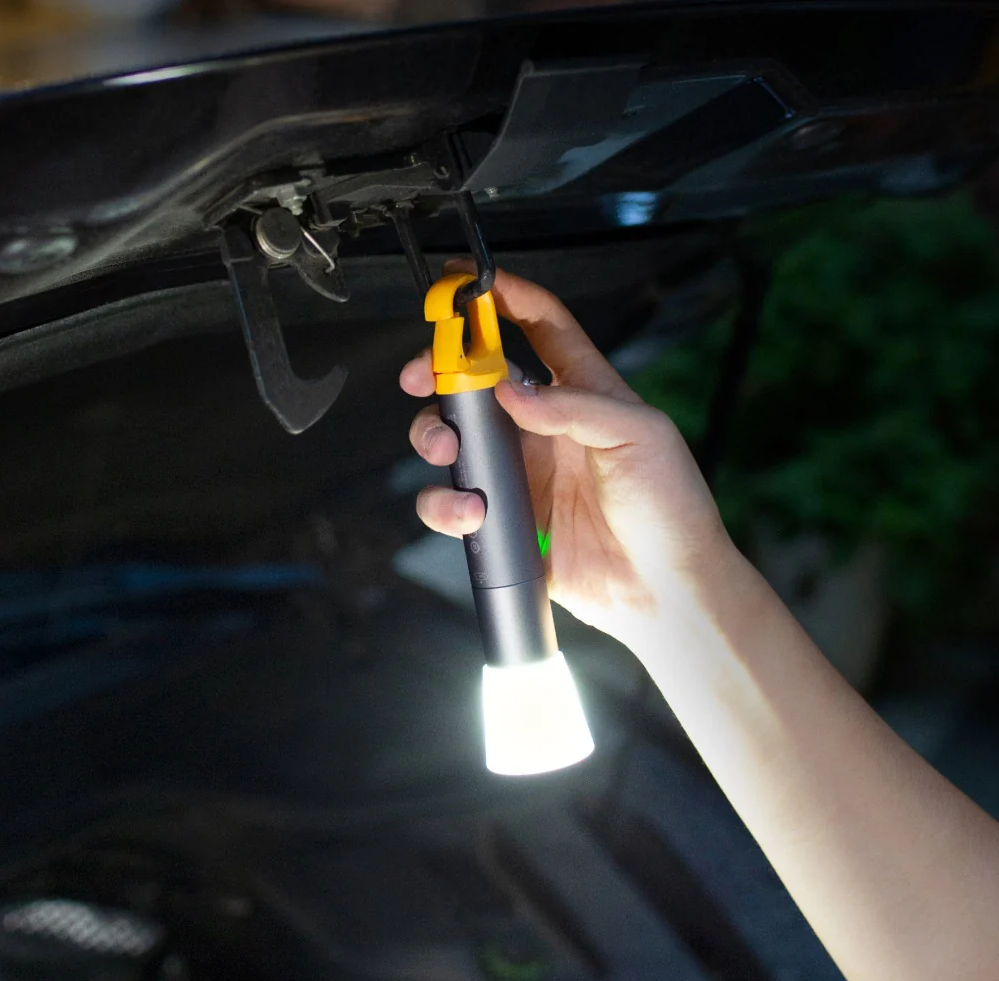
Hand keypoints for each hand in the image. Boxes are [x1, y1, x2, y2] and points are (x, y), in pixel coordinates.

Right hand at [400, 263, 730, 654]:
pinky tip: (471, 512)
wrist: (664, 589)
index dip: (503, 295)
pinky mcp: (502, 519)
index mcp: (583, 392)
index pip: (539, 326)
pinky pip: (452, 501)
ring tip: (449, 453)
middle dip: (438, 371)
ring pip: (451, 438)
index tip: (464, 280)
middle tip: (421, 377)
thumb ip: (574, 405)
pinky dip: (444, 503)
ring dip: (433, 436)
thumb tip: (507, 388)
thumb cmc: (669, 506)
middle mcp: (542, 427)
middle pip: (474, 380)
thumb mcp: (639, 436)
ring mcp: (519, 473)